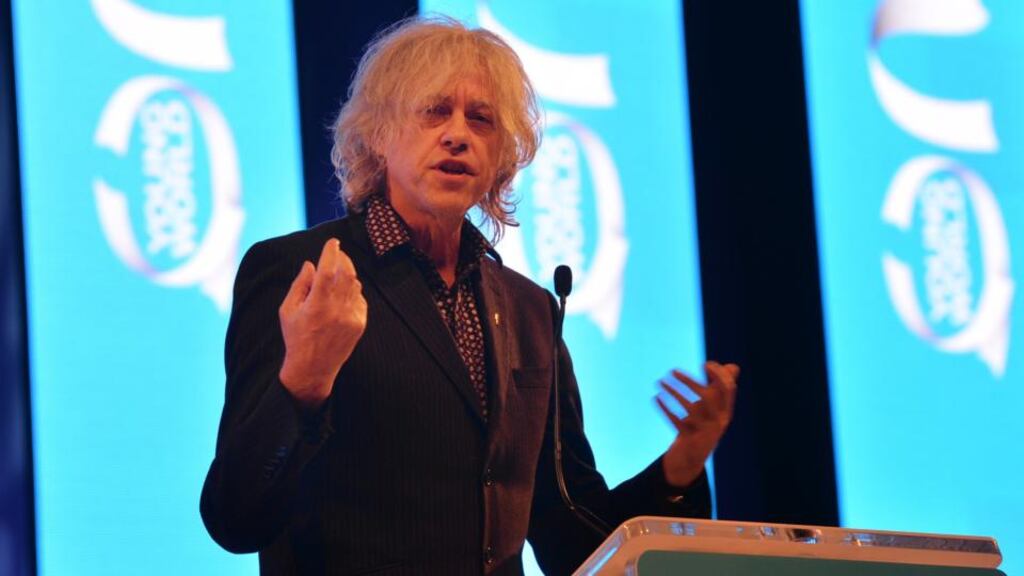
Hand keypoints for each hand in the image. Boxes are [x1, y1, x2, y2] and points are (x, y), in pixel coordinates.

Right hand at [278, 238, 367, 408]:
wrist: (312, 368)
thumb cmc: (296, 337)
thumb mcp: (288, 310)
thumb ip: (299, 285)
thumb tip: (310, 264)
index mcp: (316, 304)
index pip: (327, 269)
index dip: (331, 252)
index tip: (333, 242)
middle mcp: (336, 309)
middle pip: (346, 273)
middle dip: (343, 259)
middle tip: (337, 253)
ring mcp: (351, 317)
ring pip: (355, 284)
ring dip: (348, 274)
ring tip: (337, 273)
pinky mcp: (360, 324)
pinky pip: (360, 299)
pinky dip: (353, 291)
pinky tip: (343, 293)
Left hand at [656, 361, 738, 487]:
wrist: (693, 458)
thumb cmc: (703, 425)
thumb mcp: (714, 407)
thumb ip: (721, 387)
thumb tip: (733, 366)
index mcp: (726, 411)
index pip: (728, 389)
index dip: (719, 374)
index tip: (705, 364)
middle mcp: (719, 421)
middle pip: (708, 397)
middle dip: (690, 381)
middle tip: (672, 371)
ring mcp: (705, 431)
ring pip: (690, 408)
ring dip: (673, 392)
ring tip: (659, 382)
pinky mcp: (690, 439)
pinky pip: (676, 421)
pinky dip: (665, 408)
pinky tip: (656, 398)